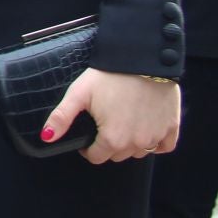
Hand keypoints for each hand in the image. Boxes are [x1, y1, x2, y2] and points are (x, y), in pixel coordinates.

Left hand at [42, 68, 181, 164]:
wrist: (142, 59)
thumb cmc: (108, 76)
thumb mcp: (79, 94)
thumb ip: (61, 118)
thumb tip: (46, 137)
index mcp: (113, 139)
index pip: (97, 157)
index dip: (88, 148)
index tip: (88, 136)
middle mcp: (137, 143)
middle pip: (118, 155)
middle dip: (108, 145)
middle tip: (104, 125)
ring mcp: (156, 136)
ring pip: (140, 152)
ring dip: (131, 143)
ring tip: (122, 123)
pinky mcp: (172, 127)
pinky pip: (165, 146)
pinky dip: (156, 142)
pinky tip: (146, 129)